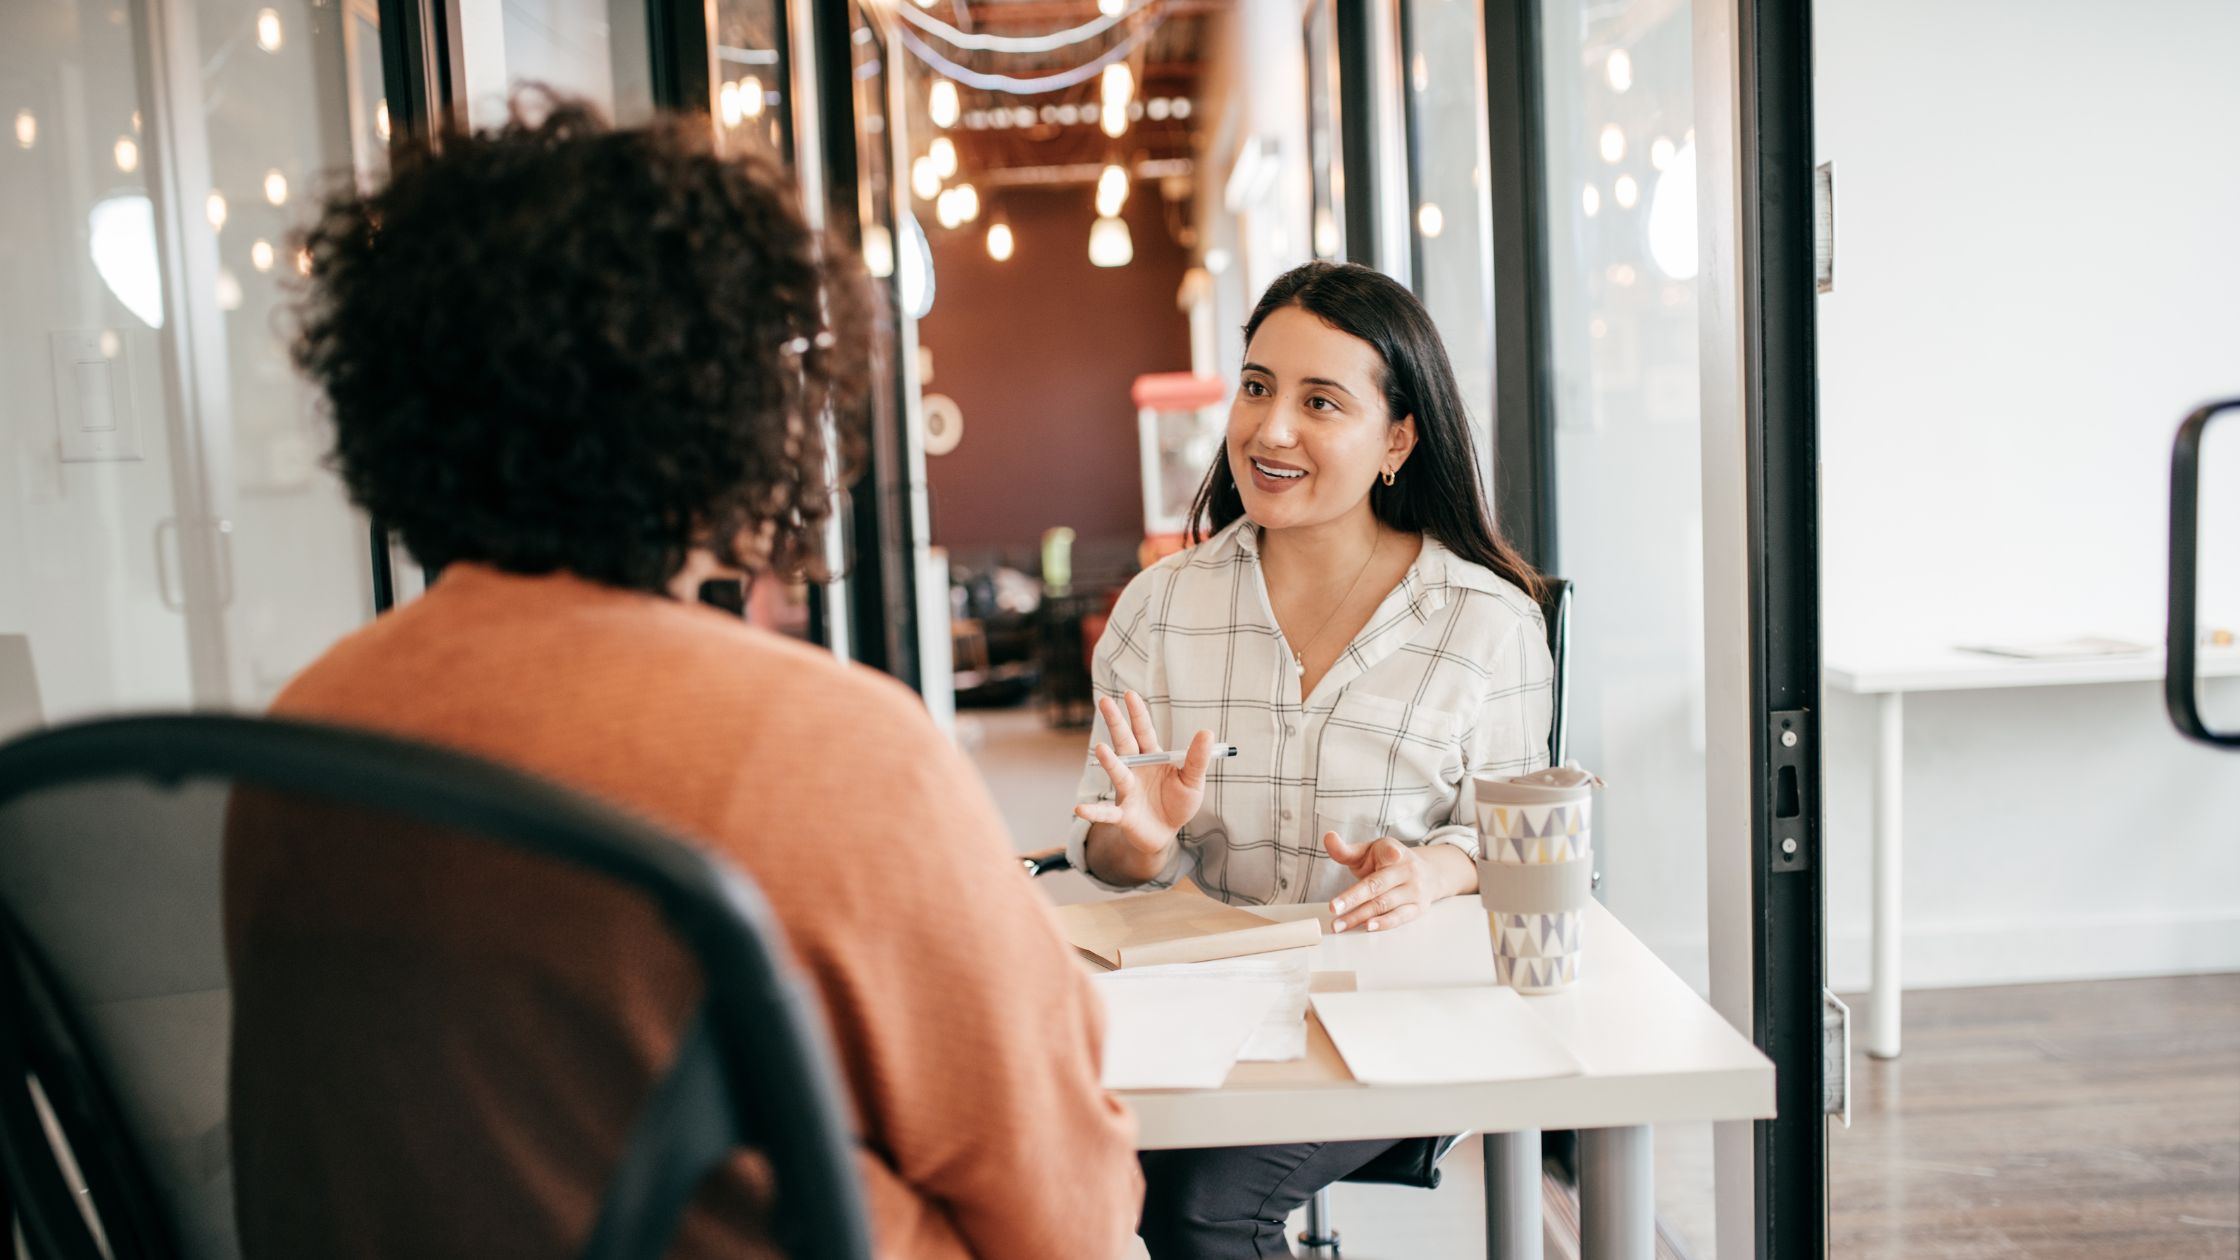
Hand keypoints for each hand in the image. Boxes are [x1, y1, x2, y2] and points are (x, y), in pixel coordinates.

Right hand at [1072, 692, 1217, 866]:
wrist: (1166, 833)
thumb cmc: (1177, 803)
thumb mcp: (1193, 780)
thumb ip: (1197, 758)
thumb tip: (1207, 731)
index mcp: (1152, 758)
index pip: (1144, 731)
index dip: (1137, 714)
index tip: (1130, 694)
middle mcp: (1135, 770)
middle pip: (1125, 743)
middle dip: (1116, 723)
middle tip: (1104, 701)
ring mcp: (1127, 791)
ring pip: (1118, 773)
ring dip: (1110, 762)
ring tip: (1101, 749)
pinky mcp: (1124, 815)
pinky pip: (1107, 813)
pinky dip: (1094, 812)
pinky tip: (1080, 809)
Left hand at [1323, 831, 1450, 933]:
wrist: (1428, 873)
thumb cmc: (1389, 861)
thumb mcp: (1370, 851)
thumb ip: (1346, 850)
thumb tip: (1328, 837)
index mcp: (1394, 851)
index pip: (1391, 852)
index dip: (1391, 853)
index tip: (1393, 854)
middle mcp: (1407, 870)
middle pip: (1377, 885)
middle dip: (1353, 898)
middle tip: (1333, 908)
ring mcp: (1414, 890)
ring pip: (1383, 904)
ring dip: (1359, 916)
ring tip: (1339, 925)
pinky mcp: (1418, 908)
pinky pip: (1399, 917)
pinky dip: (1384, 923)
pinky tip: (1368, 927)